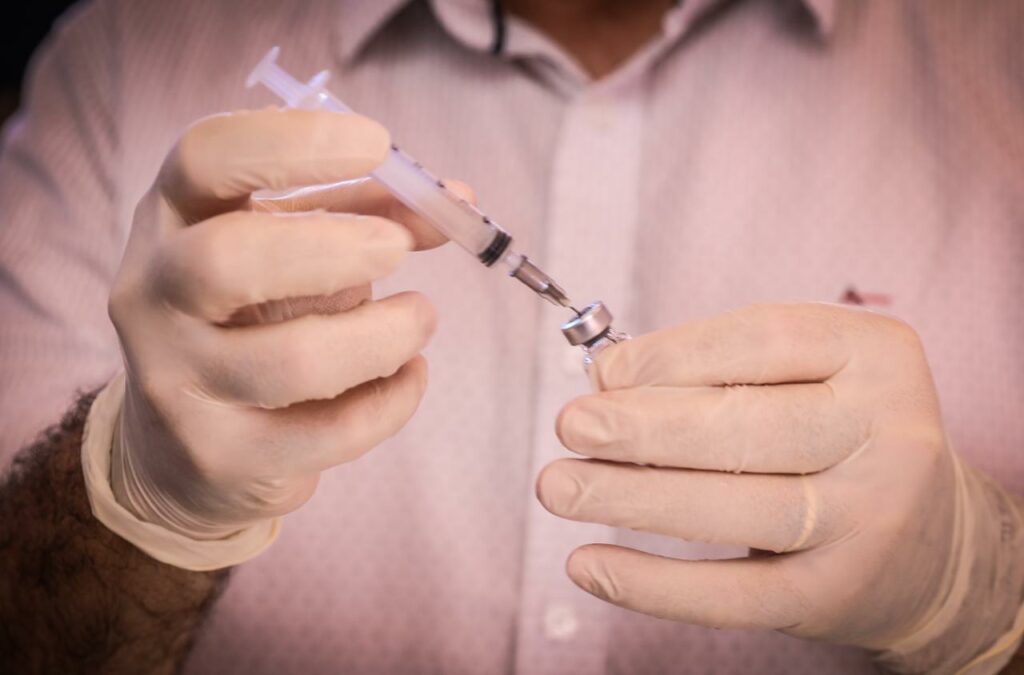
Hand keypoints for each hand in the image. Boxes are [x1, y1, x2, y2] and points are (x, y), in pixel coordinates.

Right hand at [107, 108, 454, 539]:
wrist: (178, 452)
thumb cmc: (249, 322)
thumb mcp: (289, 251)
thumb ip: (366, 216)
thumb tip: (458, 202)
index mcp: (170, 221)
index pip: (207, 158)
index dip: (294, 141)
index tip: (376, 143)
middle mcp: (154, 297)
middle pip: (229, 260)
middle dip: (334, 249)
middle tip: (398, 249)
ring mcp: (179, 384)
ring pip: (292, 362)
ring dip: (382, 335)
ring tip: (422, 317)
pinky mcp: (221, 457)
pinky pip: (328, 433)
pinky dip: (391, 401)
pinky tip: (411, 376)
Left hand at [539, 303, 1023, 669]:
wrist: (932, 547)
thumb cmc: (840, 439)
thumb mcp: (810, 379)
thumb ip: (723, 371)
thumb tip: (608, 381)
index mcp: (877, 355)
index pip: (764, 339)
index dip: (672, 354)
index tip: (605, 372)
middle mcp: (888, 433)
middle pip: (748, 425)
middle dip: (643, 426)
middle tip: (572, 426)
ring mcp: (870, 519)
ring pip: (738, 508)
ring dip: (633, 497)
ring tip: (560, 486)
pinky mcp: (837, 592)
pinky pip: (735, 594)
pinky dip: (653, 585)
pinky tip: (590, 564)